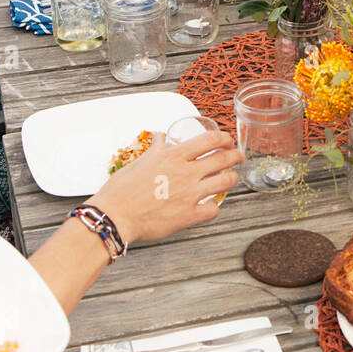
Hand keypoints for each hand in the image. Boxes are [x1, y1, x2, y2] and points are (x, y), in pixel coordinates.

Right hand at [86, 128, 242, 244]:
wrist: (114, 215)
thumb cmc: (122, 189)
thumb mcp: (140, 161)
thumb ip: (156, 148)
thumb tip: (160, 136)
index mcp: (174, 156)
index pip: (210, 140)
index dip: (224, 138)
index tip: (227, 140)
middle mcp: (186, 173)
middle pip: (223, 159)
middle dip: (235, 156)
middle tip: (238, 156)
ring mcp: (190, 194)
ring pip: (225, 182)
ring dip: (231, 178)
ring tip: (231, 178)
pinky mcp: (189, 215)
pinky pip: (213, 209)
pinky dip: (215, 206)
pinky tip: (211, 204)